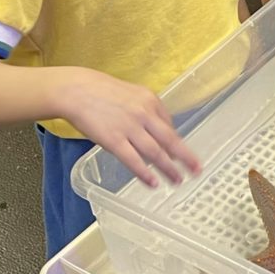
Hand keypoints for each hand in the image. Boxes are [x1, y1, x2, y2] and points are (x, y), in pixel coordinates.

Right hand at [58, 68, 200, 187]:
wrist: (77, 90)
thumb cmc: (102, 91)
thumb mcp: (132, 93)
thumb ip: (147, 109)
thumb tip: (160, 127)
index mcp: (150, 100)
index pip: (169, 125)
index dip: (176, 143)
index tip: (184, 155)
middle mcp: (144, 113)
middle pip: (170, 140)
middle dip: (185, 157)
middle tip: (197, 170)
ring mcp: (130, 127)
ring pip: (155, 152)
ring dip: (168, 169)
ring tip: (177, 180)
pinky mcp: (114, 140)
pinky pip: (133, 160)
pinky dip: (145, 173)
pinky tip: (153, 183)